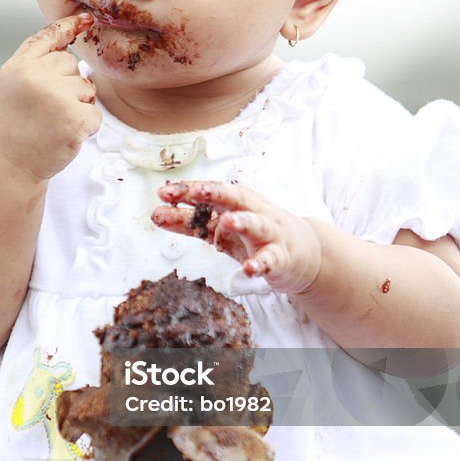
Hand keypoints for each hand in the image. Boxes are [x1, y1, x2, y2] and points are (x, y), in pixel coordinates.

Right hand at [0, 13, 101, 179]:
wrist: (10, 165)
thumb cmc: (11, 125)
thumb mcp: (10, 84)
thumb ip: (33, 61)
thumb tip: (68, 36)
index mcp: (19, 66)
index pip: (49, 38)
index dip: (69, 27)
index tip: (87, 19)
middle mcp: (36, 77)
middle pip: (72, 64)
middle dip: (66, 84)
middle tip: (45, 109)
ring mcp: (56, 98)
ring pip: (87, 88)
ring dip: (78, 106)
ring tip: (53, 122)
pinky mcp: (74, 119)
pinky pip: (95, 113)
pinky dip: (86, 126)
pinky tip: (65, 134)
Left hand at [152, 180, 321, 296]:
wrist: (303, 252)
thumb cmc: (256, 235)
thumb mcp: (220, 227)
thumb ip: (190, 222)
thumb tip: (156, 214)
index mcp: (237, 203)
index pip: (211, 192)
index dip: (189, 191)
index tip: (163, 193)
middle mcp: (254, 212)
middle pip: (235, 198)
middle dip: (215, 194)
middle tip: (196, 192)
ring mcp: (269, 234)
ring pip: (256, 224)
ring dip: (242, 221)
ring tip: (227, 222)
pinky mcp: (280, 258)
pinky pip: (270, 260)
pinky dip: (260, 264)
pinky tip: (250, 268)